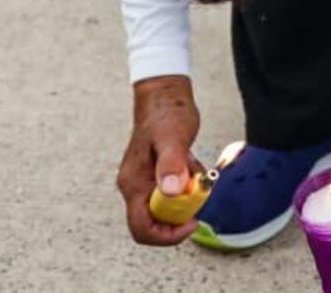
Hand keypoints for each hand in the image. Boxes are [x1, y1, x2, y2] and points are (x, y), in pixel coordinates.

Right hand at [116, 76, 205, 246]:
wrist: (164, 95)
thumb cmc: (167, 113)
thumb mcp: (174, 138)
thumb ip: (172, 164)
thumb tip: (172, 192)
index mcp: (133, 184)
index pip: (142, 229)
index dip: (167, 235)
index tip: (191, 221)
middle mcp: (134, 186)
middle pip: (155, 223)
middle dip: (181, 214)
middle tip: (197, 191)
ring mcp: (143, 182)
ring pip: (166, 209)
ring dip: (187, 198)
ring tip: (194, 170)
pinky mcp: (154, 176)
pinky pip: (172, 195)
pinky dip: (187, 186)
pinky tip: (192, 164)